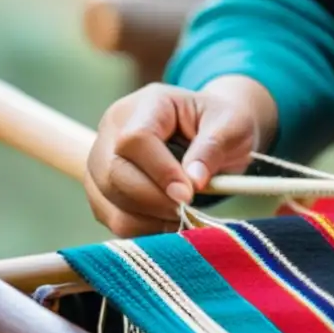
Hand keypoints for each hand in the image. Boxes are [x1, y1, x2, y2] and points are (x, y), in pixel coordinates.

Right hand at [84, 76, 276, 237]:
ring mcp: (101, 158)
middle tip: (189, 209)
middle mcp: (113, 128)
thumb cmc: (222, 123)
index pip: (135, 140)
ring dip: (149, 218)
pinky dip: (141, 228)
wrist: (213, 130)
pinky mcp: (101, 187)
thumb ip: (213, 148)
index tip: (190, 193)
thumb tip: (194, 181)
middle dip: (155, 199)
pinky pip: (111, 217)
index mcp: (147, 104)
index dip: (160, 171)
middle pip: (113, 172)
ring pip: (107, 200)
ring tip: (183, 214)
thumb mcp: (231, 124)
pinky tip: (169, 221)